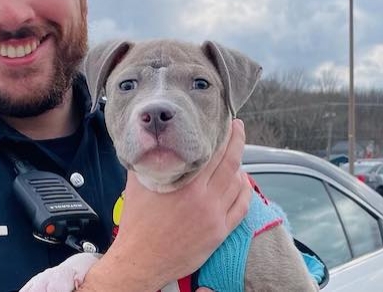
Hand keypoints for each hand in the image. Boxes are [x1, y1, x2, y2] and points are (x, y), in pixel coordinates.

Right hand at [78, 119, 251, 290]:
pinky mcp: (219, 232)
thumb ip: (147, 160)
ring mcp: (215, 216)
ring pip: (238, 184)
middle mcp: (205, 199)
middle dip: (237, 141)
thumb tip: (149, 140)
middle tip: (237, 128)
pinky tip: (242, 183)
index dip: (224, 134)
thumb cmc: (137, 223)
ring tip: (234, 157)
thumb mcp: (137, 184)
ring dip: (239, 167)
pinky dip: (245, 192)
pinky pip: (242, 207)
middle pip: (231, 163)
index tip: (226, 122)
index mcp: (187, 184)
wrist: (141, 260)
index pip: (214, 151)